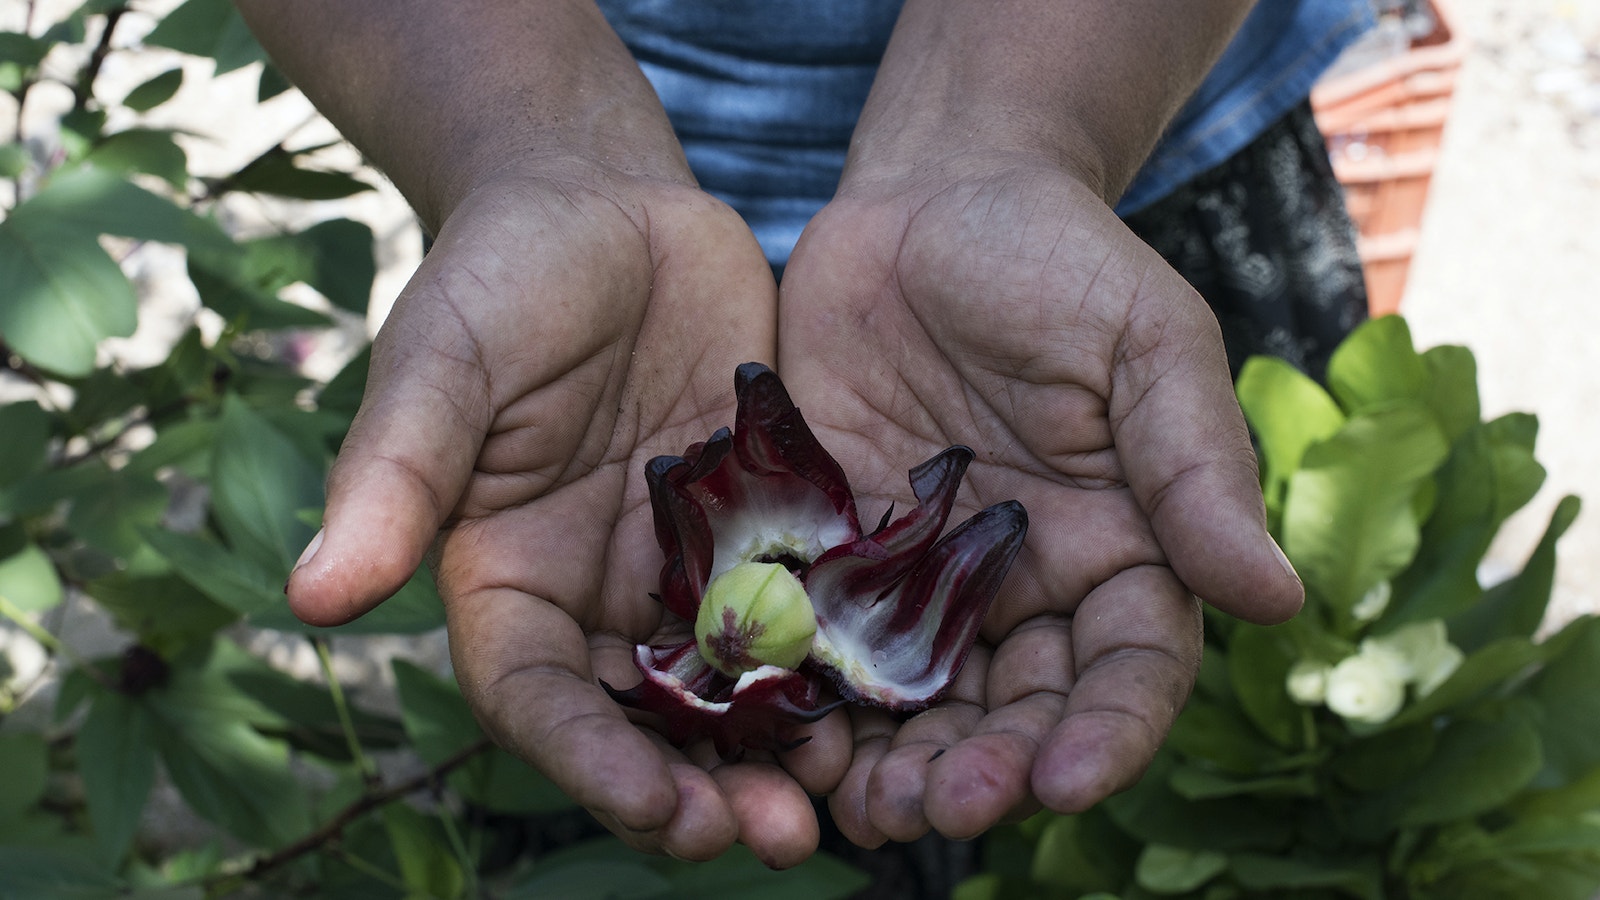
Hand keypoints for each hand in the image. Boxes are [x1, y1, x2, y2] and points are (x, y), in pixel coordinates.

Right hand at [284, 167, 825, 865]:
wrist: (605, 206)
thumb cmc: (501, 276)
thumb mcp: (444, 365)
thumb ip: (395, 478)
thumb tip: (312, 600)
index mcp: (507, 580)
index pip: (539, 699)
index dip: (592, 761)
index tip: (660, 808)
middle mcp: (597, 596)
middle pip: (646, 721)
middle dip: (704, 788)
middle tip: (775, 837)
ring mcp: (688, 568)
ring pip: (736, 685)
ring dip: (784, 750)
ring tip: (846, 799)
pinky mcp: (765, 528)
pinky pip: (806, 606)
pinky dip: (840, 659)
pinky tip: (892, 693)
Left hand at [774, 164, 1302, 845]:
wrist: (928, 204)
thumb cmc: (1059, 260)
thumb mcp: (1144, 342)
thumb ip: (1195, 465)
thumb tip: (1278, 598)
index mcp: (1120, 551)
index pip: (1128, 669)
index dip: (1106, 734)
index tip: (1065, 781)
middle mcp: (1022, 587)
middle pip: (1015, 710)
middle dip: (983, 771)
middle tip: (937, 811)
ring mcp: (920, 579)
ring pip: (917, 702)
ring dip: (893, 764)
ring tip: (862, 807)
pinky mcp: (830, 553)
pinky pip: (820, 642)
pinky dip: (807, 698)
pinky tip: (782, 736)